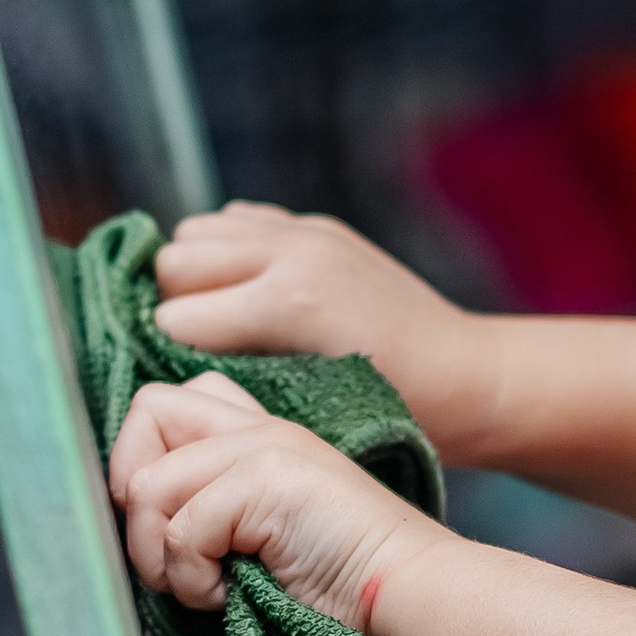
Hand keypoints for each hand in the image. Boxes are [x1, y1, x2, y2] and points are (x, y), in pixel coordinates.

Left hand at [109, 372, 442, 630]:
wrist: (410, 596)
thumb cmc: (342, 586)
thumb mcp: (263, 534)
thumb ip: (212, 507)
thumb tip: (135, 520)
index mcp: (260, 435)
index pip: (166, 403)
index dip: (140, 460)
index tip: (165, 529)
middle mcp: (257, 429)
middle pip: (146, 411)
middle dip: (133, 495)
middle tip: (167, 554)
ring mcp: (265, 448)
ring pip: (149, 486)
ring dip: (160, 556)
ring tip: (204, 587)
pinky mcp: (268, 480)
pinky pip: (182, 531)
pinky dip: (193, 581)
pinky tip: (229, 597)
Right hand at [153, 203, 495, 447]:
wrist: (470, 376)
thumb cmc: (398, 415)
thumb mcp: (310, 412)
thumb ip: (235, 384)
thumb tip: (165, 374)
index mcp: (288, 302)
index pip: (173, 319)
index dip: (164, 358)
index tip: (172, 386)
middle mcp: (291, 252)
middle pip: (173, 262)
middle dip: (168, 308)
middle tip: (186, 352)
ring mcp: (306, 232)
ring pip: (196, 232)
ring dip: (191, 274)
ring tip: (210, 319)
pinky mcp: (317, 227)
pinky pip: (237, 221)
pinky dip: (225, 251)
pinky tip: (243, 293)